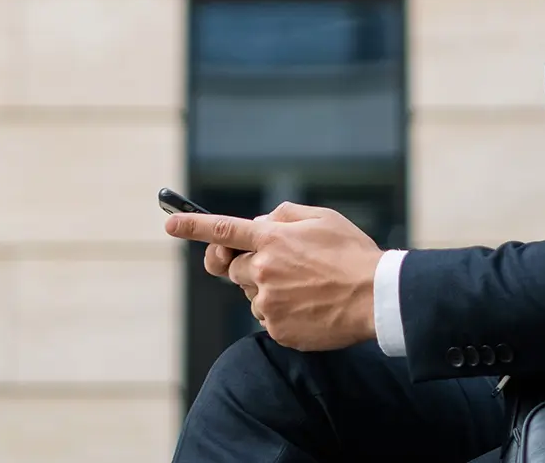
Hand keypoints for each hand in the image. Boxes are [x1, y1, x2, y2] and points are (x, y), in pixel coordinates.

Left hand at [165, 202, 382, 350]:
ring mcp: (268, 303)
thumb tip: (262, 223)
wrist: (375, 297)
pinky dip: (283, 310)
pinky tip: (311, 304)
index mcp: (272, 239)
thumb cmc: (352, 253)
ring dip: (270, 288)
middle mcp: (263, 271)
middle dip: (249, 263)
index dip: (192, 226)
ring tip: (309, 286)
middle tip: (283, 264)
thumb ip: (284, 216)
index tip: (170, 224)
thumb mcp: (322, 218)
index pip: (223, 230)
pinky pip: (268, 317)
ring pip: (253, 294)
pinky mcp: (278, 329)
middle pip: (235, 267)